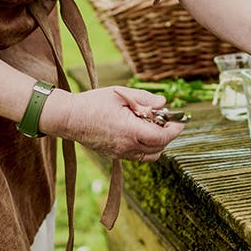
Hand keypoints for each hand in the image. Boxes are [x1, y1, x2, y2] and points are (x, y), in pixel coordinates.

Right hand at [42, 86, 184, 161]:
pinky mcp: (114, 155)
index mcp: (131, 131)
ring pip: (149, 155)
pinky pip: (137, 155)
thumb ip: (145, 99)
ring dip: (157, 143)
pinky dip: (145, 146)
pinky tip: (139, 130)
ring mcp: (120, 153)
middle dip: (167, 135)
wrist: (69, 118)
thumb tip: (164, 102)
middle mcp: (127, 146)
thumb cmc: (94, 103)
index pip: (162, 137)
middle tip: (166, 119)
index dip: (174, 130)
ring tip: (152, 125)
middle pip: (159, 148)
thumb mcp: (122, 94)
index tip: (180, 121)